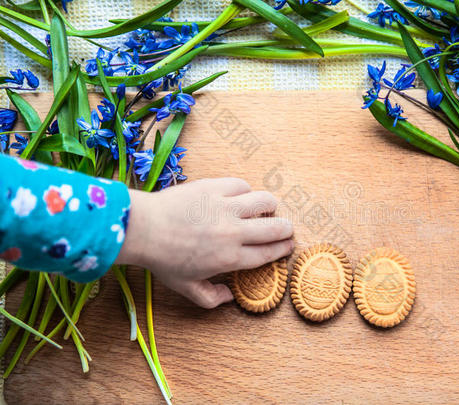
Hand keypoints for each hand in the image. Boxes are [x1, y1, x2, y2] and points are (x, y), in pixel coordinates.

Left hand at [116, 178, 293, 307]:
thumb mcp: (186, 287)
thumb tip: (229, 297)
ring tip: (266, 208)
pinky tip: (241, 196)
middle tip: (285, 228)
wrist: (143, 228)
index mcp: (230, 258)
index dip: (283, 249)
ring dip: (270, 206)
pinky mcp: (215, 188)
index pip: (268, 253)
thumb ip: (211, 298)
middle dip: (286, 229)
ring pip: (265, 201)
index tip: (288, 246)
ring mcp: (226, 208)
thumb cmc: (162, 259)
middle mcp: (234, 233)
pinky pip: (242, 185)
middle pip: (276, 228)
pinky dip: (245, 191)